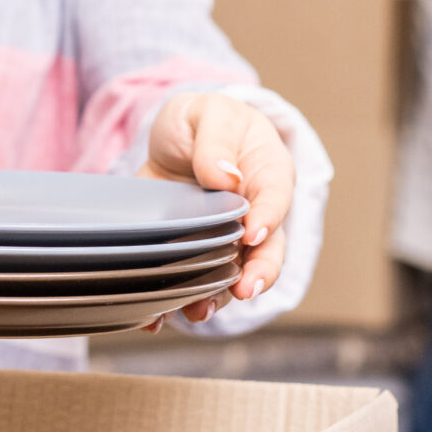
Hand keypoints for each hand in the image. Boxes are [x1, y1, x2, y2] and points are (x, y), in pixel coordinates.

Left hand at [139, 93, 294, 328]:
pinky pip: (191, 282)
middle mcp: (253, 214)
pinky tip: (156, 318)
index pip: (275, 198)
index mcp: (268, 173)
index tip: (253, 234)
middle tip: (245, 290)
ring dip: (217, 297)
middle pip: (266, 249)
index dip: (267, 217)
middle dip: (258, 272)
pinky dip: (174, 303)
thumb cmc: (203, 120)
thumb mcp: (208, 113)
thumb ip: (217, 140)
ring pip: (231, 275)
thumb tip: (227, 176)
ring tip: (197, 311)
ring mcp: (224, 239)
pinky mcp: (192, 253)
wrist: (174, 137)